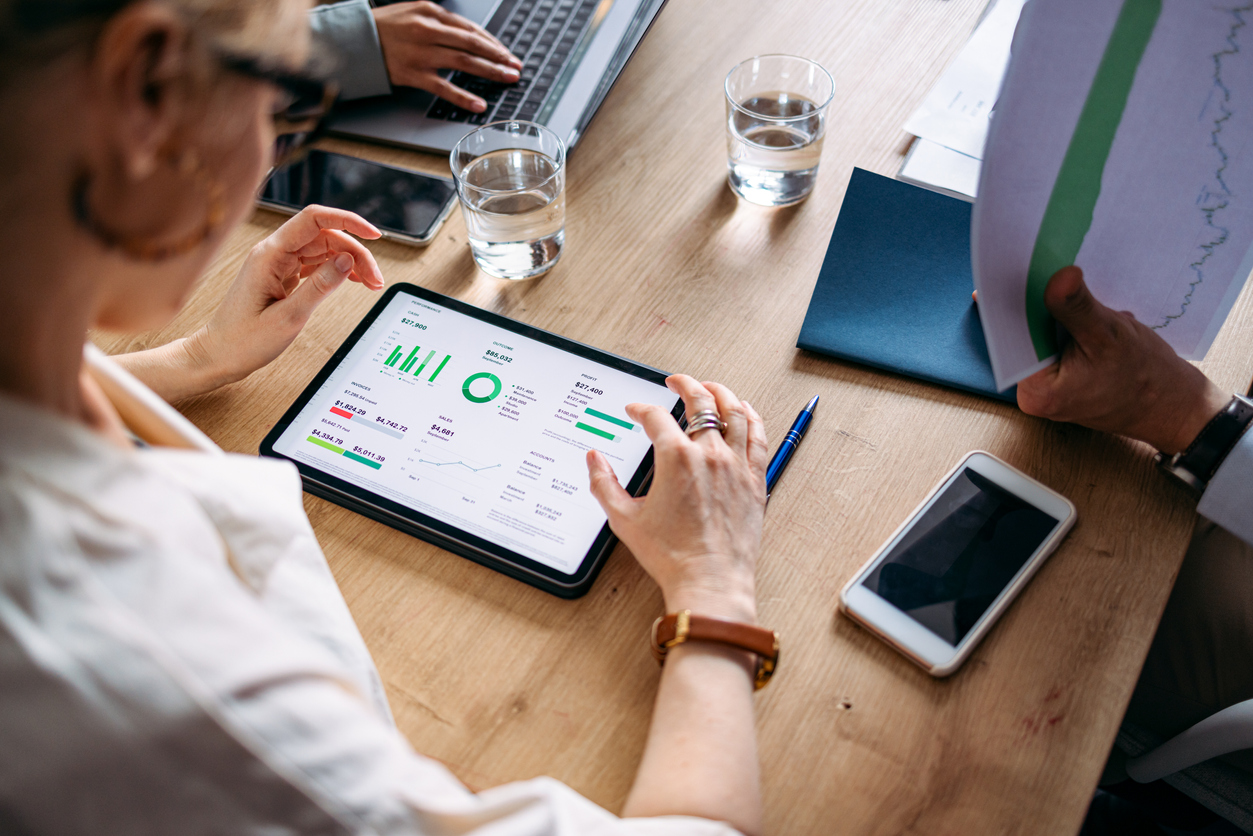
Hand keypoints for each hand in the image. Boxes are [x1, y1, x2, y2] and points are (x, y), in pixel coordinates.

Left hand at [118, 206, 384, 401]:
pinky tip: (351, 280)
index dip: (347, 220)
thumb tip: (347, 260)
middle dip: (355, 252)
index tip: (373, 234)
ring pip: (324, 249)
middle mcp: (273, 252)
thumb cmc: (244, 341)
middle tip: (375, 280)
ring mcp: (277, 263)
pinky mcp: (281, 275)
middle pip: (325, 236)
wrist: (218, 355)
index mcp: (269, 255)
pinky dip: (336, 270)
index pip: (313, 219)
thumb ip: (320, 286)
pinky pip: (315, 263)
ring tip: (369, 284)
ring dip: (349, 262)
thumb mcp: (288, 317)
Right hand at [373, 1, 521, 112]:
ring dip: (489, 72)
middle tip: (516, 67)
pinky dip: (463, 96)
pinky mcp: (413, 74)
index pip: (470, 29)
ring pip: (464, 61)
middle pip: (472, 44)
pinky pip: (443, 87)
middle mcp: (428, 30)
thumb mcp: (413, 11)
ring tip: (507, 79)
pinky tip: (479, 103)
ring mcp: (421, 53)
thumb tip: (468, 35)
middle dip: (498, 56)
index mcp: (430, 12)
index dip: (492, 42)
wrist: (354, 40)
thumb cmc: (385, 27)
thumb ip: (440, 21)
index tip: (507, 54)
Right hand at [585, 375, 769, 622]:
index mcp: (676, 459)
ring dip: (720, 392)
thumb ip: (604, 484)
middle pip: (700, 401)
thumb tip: (594, 460)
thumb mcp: (624, 519)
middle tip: (676, 381)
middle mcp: (709, 455)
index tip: (635, 410)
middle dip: (685, 384)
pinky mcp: (755, 480)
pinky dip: (751, 416)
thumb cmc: (672, 556)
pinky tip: (744, 410)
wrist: (710, 581)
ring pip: (734, 412)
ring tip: (711, 387)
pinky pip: (758, 436)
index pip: (656, 418)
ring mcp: (736, 465)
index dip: (640, 409)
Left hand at [1017, 266, 1229, 452]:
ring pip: (1039, 336)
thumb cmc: (1144, 379)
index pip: (1008, 339)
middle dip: (1040, 306)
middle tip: (1055, 275)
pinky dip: (1068, 324)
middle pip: (1021, 336)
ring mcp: (1045, 386)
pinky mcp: (1059, 377)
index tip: (1018, 270)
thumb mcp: (1109, 335)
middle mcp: (1032, 392)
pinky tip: (1090, 318)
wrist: (1170, 405)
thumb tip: (1057, 278)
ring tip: (1083, 303)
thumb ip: (1078, 308)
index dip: (1013, 302)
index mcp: (1035, 391)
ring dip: (1058, 314)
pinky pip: (1053, 342)